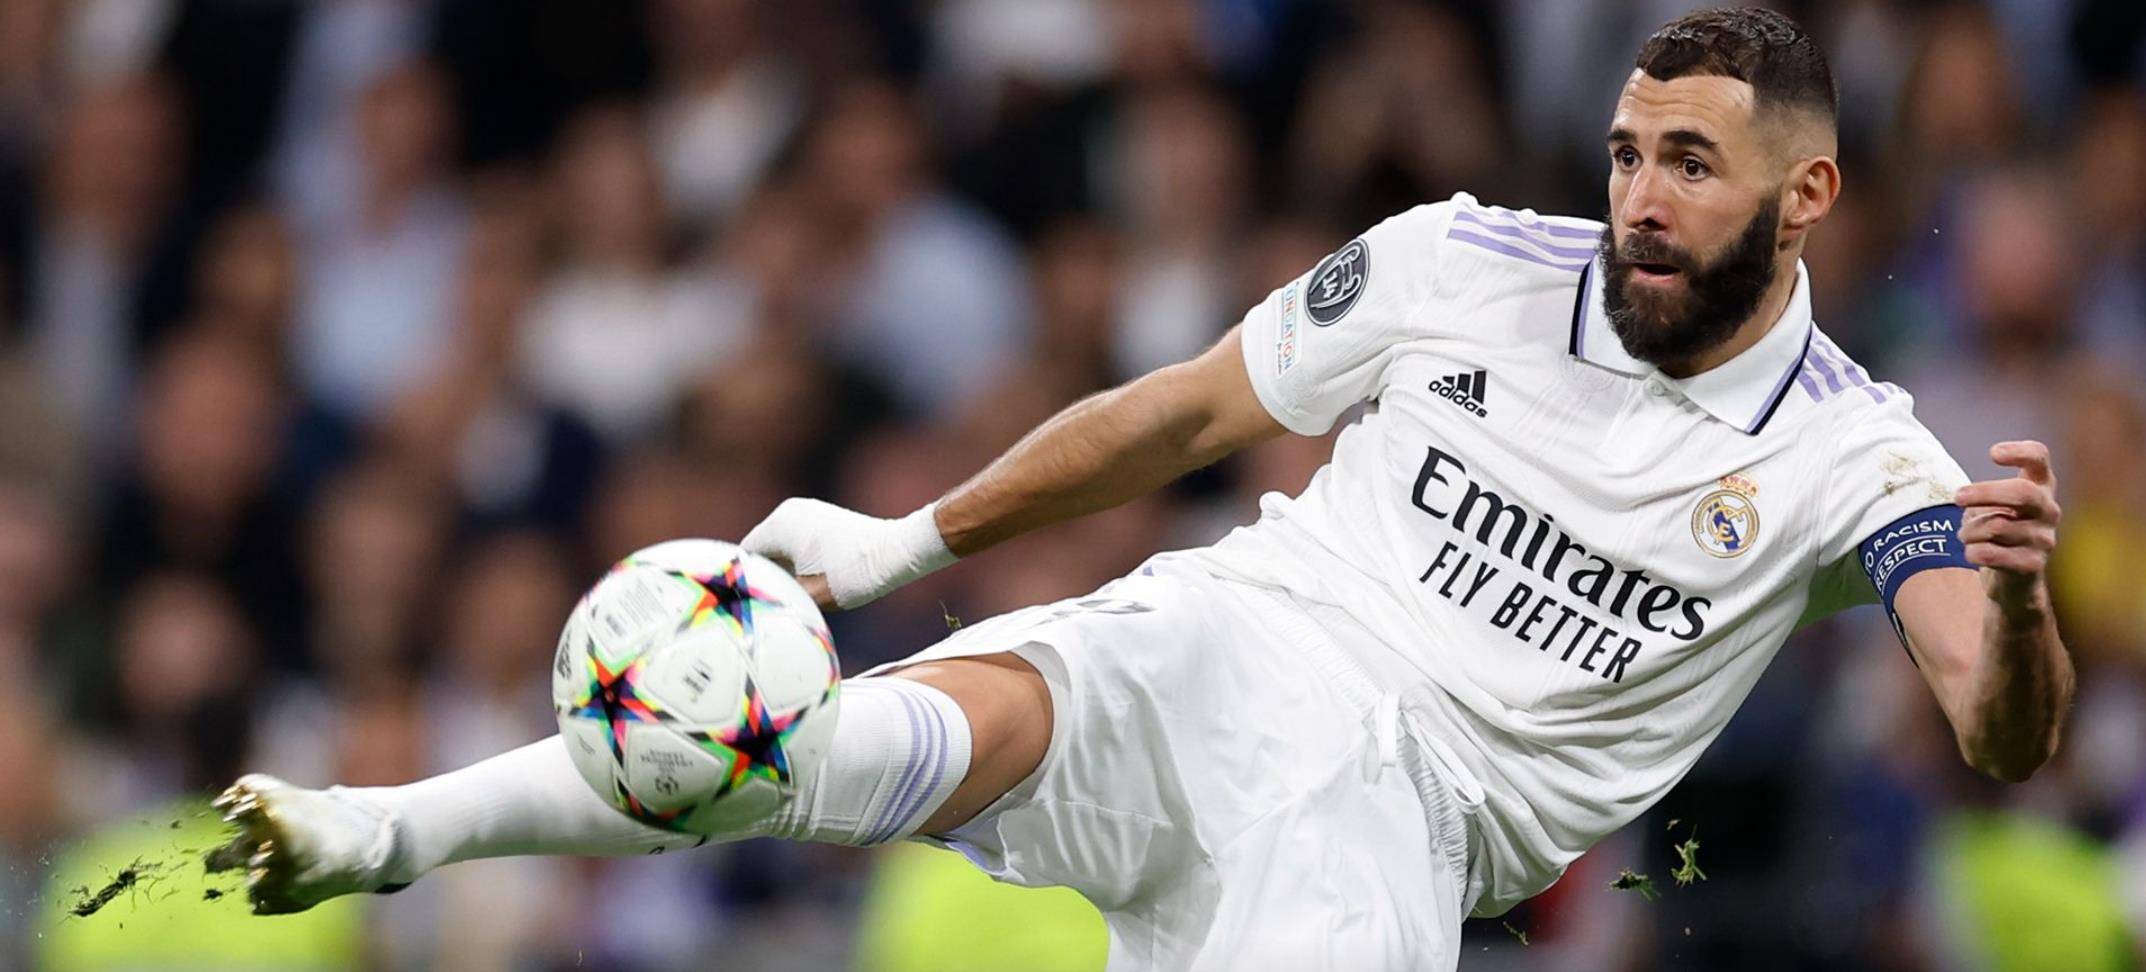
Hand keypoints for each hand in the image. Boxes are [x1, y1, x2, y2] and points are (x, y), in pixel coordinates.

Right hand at [741, 499, 955, 611]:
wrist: (898, 552)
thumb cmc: (854, 574)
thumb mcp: (808, 595)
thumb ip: (775, 598)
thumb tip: (754, 606)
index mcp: (779, 525)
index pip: (744, 557)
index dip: (742, 582)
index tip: (744, 605)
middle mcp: (788, 512)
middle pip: (760, 551)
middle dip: (762, 576)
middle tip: (764, 605)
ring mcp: (807, 512)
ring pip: (779, 548)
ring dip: (781, 570)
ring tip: (786, 597)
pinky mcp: (822, 519)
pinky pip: (796, 543)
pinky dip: (796, 562)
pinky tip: (805, 584)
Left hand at [1953, 441, 2060, 614]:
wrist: (2014, 579)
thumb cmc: (1999, 530)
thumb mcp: (1994, 505)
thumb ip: (1986, 495)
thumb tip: (1967, 498)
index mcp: (2040, 487)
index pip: (2040, 459)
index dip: (2020, 452)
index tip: (1994, 454)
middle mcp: (2049, 510)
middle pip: (2022, 493)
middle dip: (1984, 492)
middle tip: (1957, 497)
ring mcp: (2045, 539)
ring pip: (1996, 526)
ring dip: (1969, 531)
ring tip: (1965, 535)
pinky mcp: (2033, 564)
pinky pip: (1991, 553)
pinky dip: (1972, 552)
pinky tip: (1973, 552)